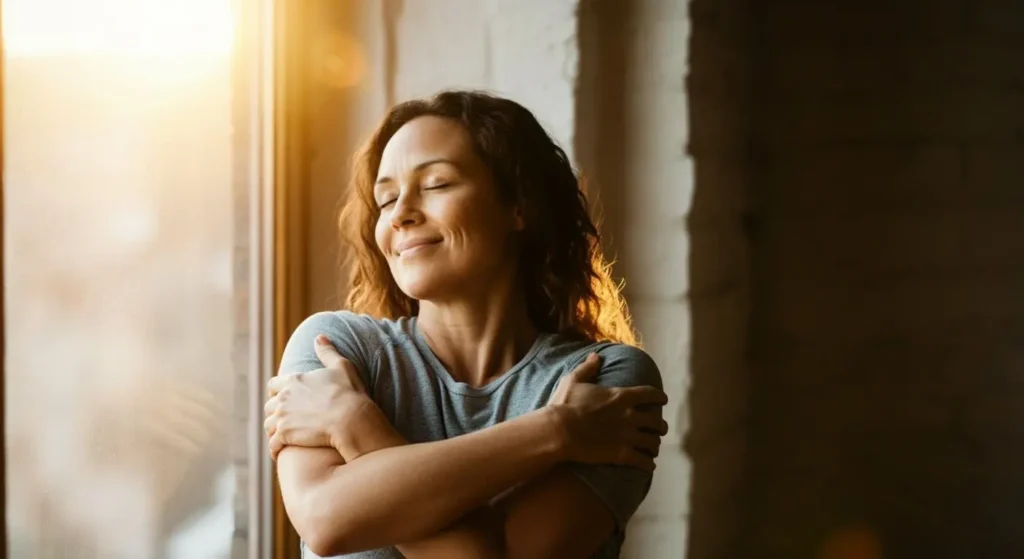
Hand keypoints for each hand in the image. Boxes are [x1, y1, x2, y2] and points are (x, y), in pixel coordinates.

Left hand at [264, 334, 370, 459]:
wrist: (350, 419)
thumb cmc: (349, 393)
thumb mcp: (341, 366)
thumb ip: (327, 352)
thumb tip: (319, 337)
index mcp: (293, 380)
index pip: (273, 385)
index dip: (277, 393)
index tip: (284, 399)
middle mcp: (283, 397)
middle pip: (269, 406)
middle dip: (275, 413)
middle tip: (285, 421)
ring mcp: (282, 417)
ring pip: (268, 426)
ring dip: (274, 432)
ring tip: (283, 439)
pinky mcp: (284, 435)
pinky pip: (272, 445)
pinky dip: (275, 450)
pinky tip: (280, 454)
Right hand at [547, 353, 668, 471]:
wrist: (560, 431)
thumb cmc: (565, 405)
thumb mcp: (574, 380)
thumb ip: (588, 368)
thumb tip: (596, 355)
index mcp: (621, 396)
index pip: (649, 394)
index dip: (659, 396)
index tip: (663, 400)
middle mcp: (630, 416)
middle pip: (656, 421)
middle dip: (660, 426)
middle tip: (660, 429)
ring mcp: (628, 436)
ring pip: (653, 442)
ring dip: (654, 445)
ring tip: (653, 449)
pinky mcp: (622, 454)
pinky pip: (644, 462)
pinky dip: (648, 464)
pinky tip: (649, 466)